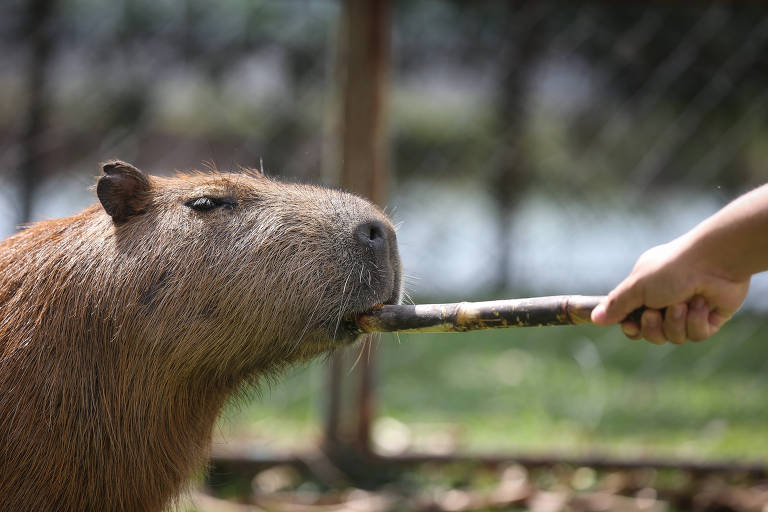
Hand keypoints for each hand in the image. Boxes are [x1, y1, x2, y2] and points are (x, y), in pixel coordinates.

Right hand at [591, 237, 749, 343]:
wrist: (715, 262)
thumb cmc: (672, 268)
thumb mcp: (637, 285)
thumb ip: (616, 304)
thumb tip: (594, 318)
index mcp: (646, 290)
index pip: (632, 320)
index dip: (631, 328)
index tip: (631, 326)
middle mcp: (666, 301)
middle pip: (652, 334)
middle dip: (653, 326)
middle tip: (656, 311)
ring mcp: (688, 311)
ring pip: (674, 338)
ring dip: (676, 322)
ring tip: (683, 303)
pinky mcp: (709, 319)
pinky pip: (696, 335)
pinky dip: (696, 321)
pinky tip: (701, 304)